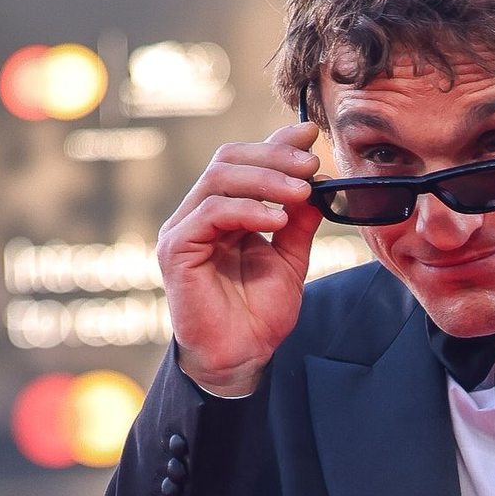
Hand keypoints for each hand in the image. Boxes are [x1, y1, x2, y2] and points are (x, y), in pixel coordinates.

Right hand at [158, 123, 321, 395]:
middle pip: (228, 159)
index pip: (243, 162)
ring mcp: (183, 230)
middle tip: (309, 165)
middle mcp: (198, 216)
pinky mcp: (177, 250)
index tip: (309, 137)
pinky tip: (276, 219)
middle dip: (273, 156)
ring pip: (220, 179)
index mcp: (222, 214)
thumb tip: (317, 181)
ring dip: (265, 179)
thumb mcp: (290, 259)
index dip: (274, 143)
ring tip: (300, 192)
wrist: (241, 358)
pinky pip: (211, 212)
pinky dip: (247, 209)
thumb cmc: (258, 315)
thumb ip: (299, 221)